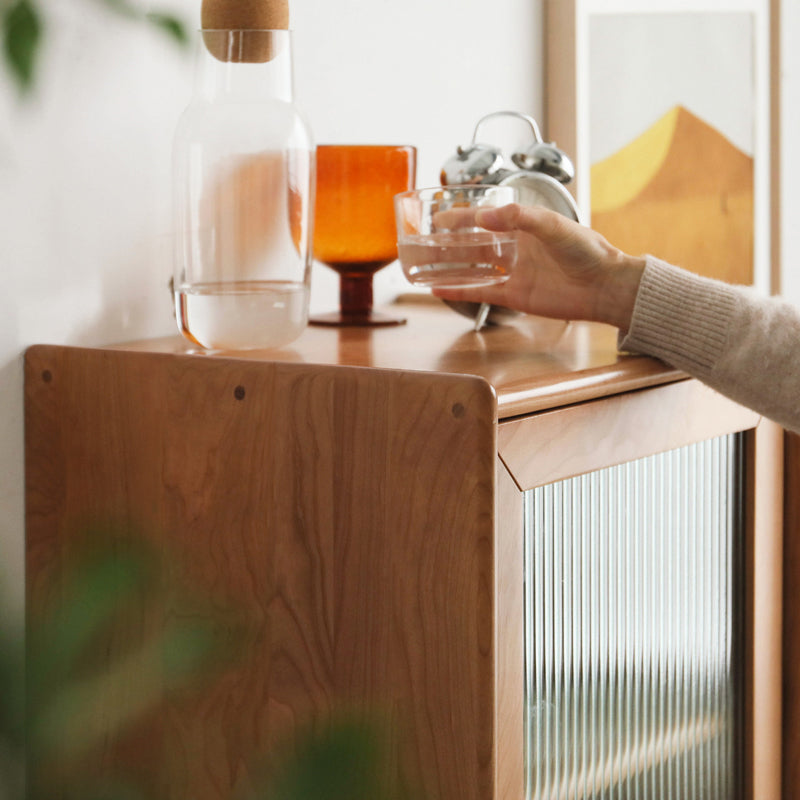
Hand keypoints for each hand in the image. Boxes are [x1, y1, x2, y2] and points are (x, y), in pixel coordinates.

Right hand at [431, 203, 645, 331]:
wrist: (604, 286)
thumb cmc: (587, 251)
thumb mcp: (554, 225)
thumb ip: (518, 218)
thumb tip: (482, 217)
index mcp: (524, 227)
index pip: (485, 219)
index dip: (461, 218)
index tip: (439, 217)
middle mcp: (515, 249)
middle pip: (473, 245)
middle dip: (448, 244)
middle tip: (423, 242)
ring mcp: (513, 273)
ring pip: (473, 269)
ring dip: (449, 267)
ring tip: (423, 266)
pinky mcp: (514, 296)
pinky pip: (481, 292)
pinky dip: (460, 291)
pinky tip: (439, 289)